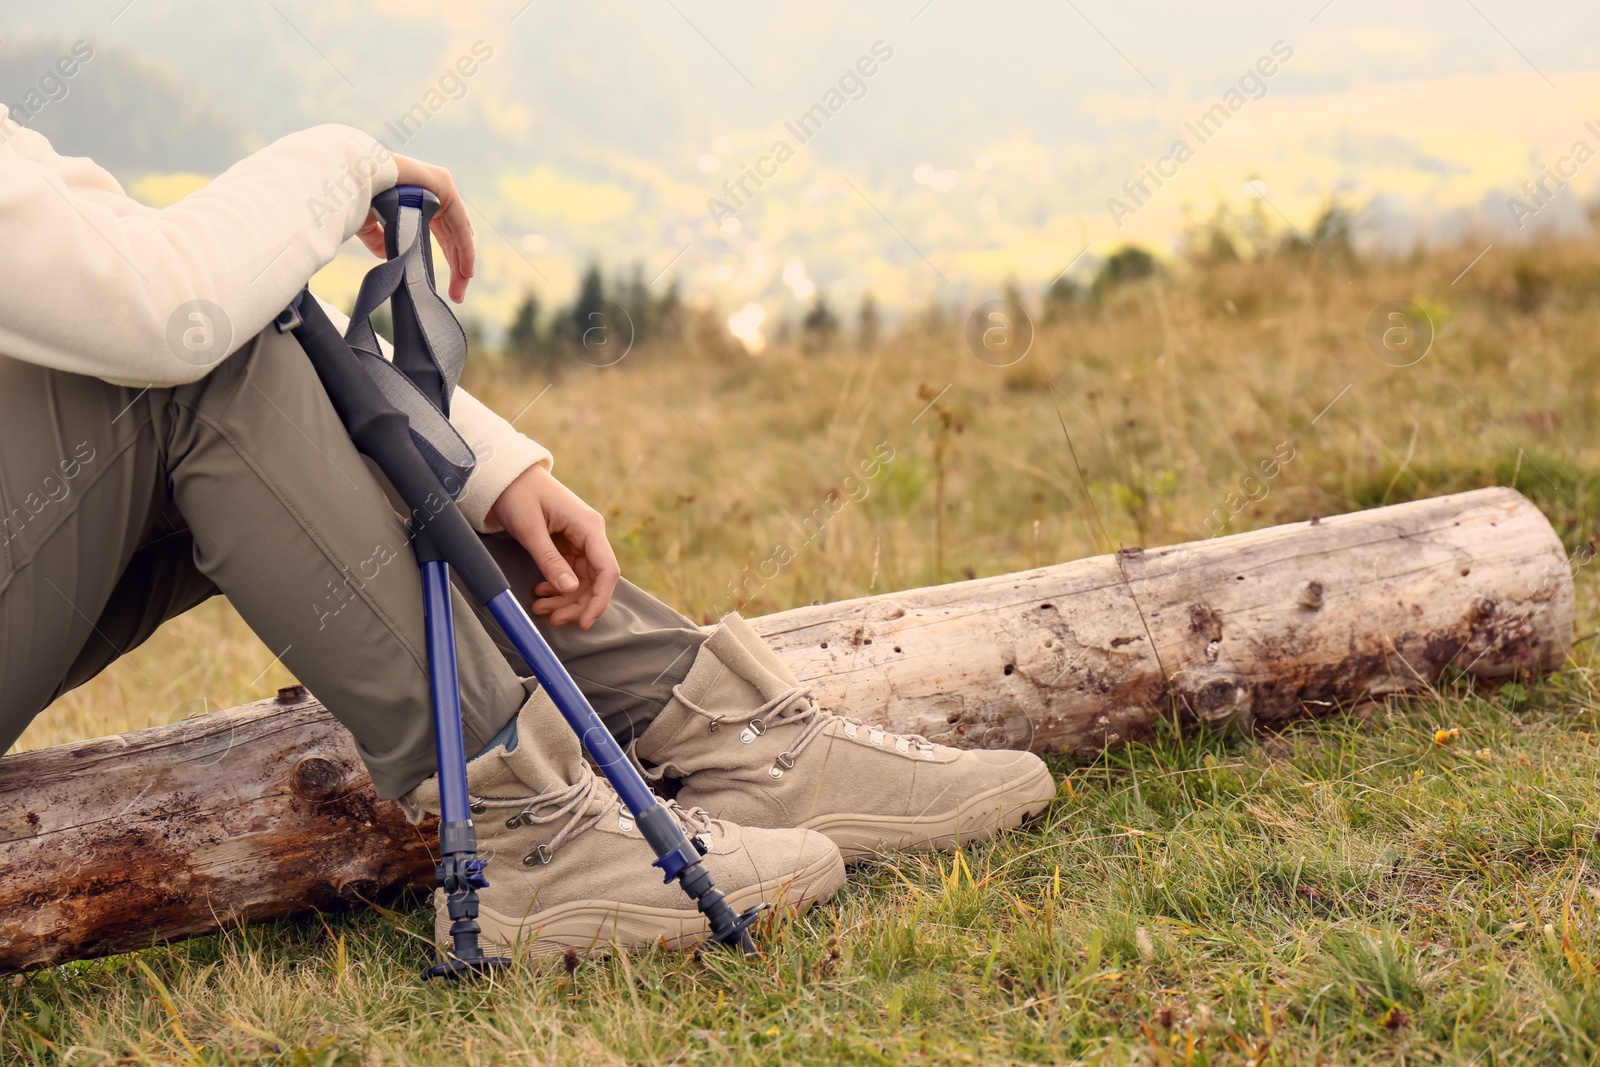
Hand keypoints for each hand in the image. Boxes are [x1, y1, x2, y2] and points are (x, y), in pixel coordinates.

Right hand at [355, 155, 475, 302]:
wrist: (352, 175)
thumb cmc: (356, 195)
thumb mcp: (371, 224)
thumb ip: (379, 239)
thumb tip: (387, 254)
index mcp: (420, 200)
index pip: (442, 234)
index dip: (448, 260)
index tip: (449, 286)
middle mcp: (434, 193)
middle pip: (453, 236)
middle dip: (457, 267)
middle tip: (458, 295)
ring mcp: (441, 187)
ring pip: (459, 233)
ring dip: (462, 263)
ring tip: (461, 288)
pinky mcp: (444, 186)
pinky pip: (459, 224)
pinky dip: (464, 248)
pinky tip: (465, 270)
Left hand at [489, 464, 620, 628]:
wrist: (505, 476)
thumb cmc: (518, 494)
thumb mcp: (530, 529)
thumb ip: (550, 560)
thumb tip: (570, 589)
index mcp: (588, 527)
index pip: (607, 570)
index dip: (599, 599)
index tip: (584, 622)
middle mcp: (589, 535)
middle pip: (595, 580)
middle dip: (576, 603)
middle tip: (553, 620)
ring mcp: (579, 540)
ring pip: (581, 581)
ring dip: (564, 599)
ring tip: (540, 609)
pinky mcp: (567, 545)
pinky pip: (569, 573)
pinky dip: (557, 587)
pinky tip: (541, 593)